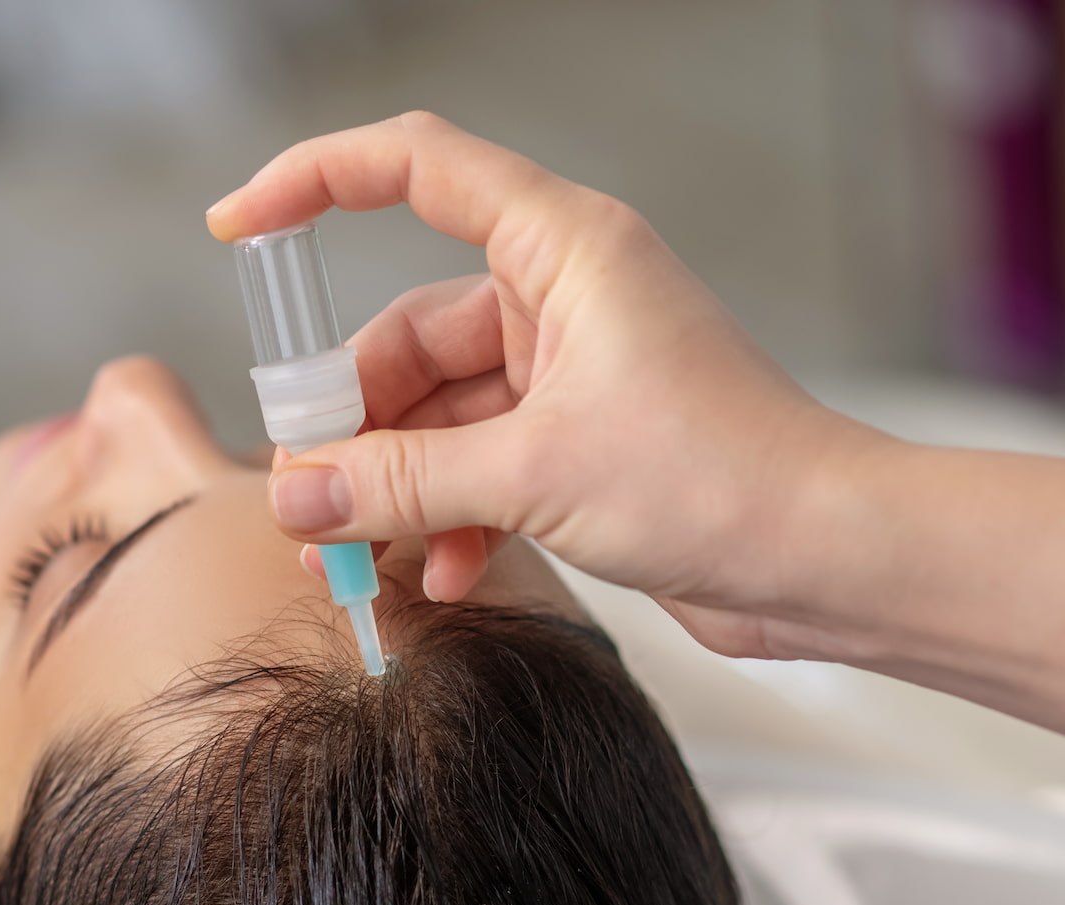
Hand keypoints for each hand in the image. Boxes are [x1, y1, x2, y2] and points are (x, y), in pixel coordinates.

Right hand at [207, 112, 889, 659]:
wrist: (828, 562)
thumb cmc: (727, 480)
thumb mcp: (537, 474)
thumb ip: (402, 481)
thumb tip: (294, 495)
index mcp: (563, 248)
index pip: (414, 168)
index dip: (313, 182)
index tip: (236, 229)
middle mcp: (563, 297)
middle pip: (406, 333)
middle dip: (349, 424)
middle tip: (305, 505)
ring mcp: (570, 373)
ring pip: (436, 414)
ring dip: (391, 488)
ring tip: (352, 565)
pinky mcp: (580, 443)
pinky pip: (477, 465)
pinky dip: (445, 516)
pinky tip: (434, 575)